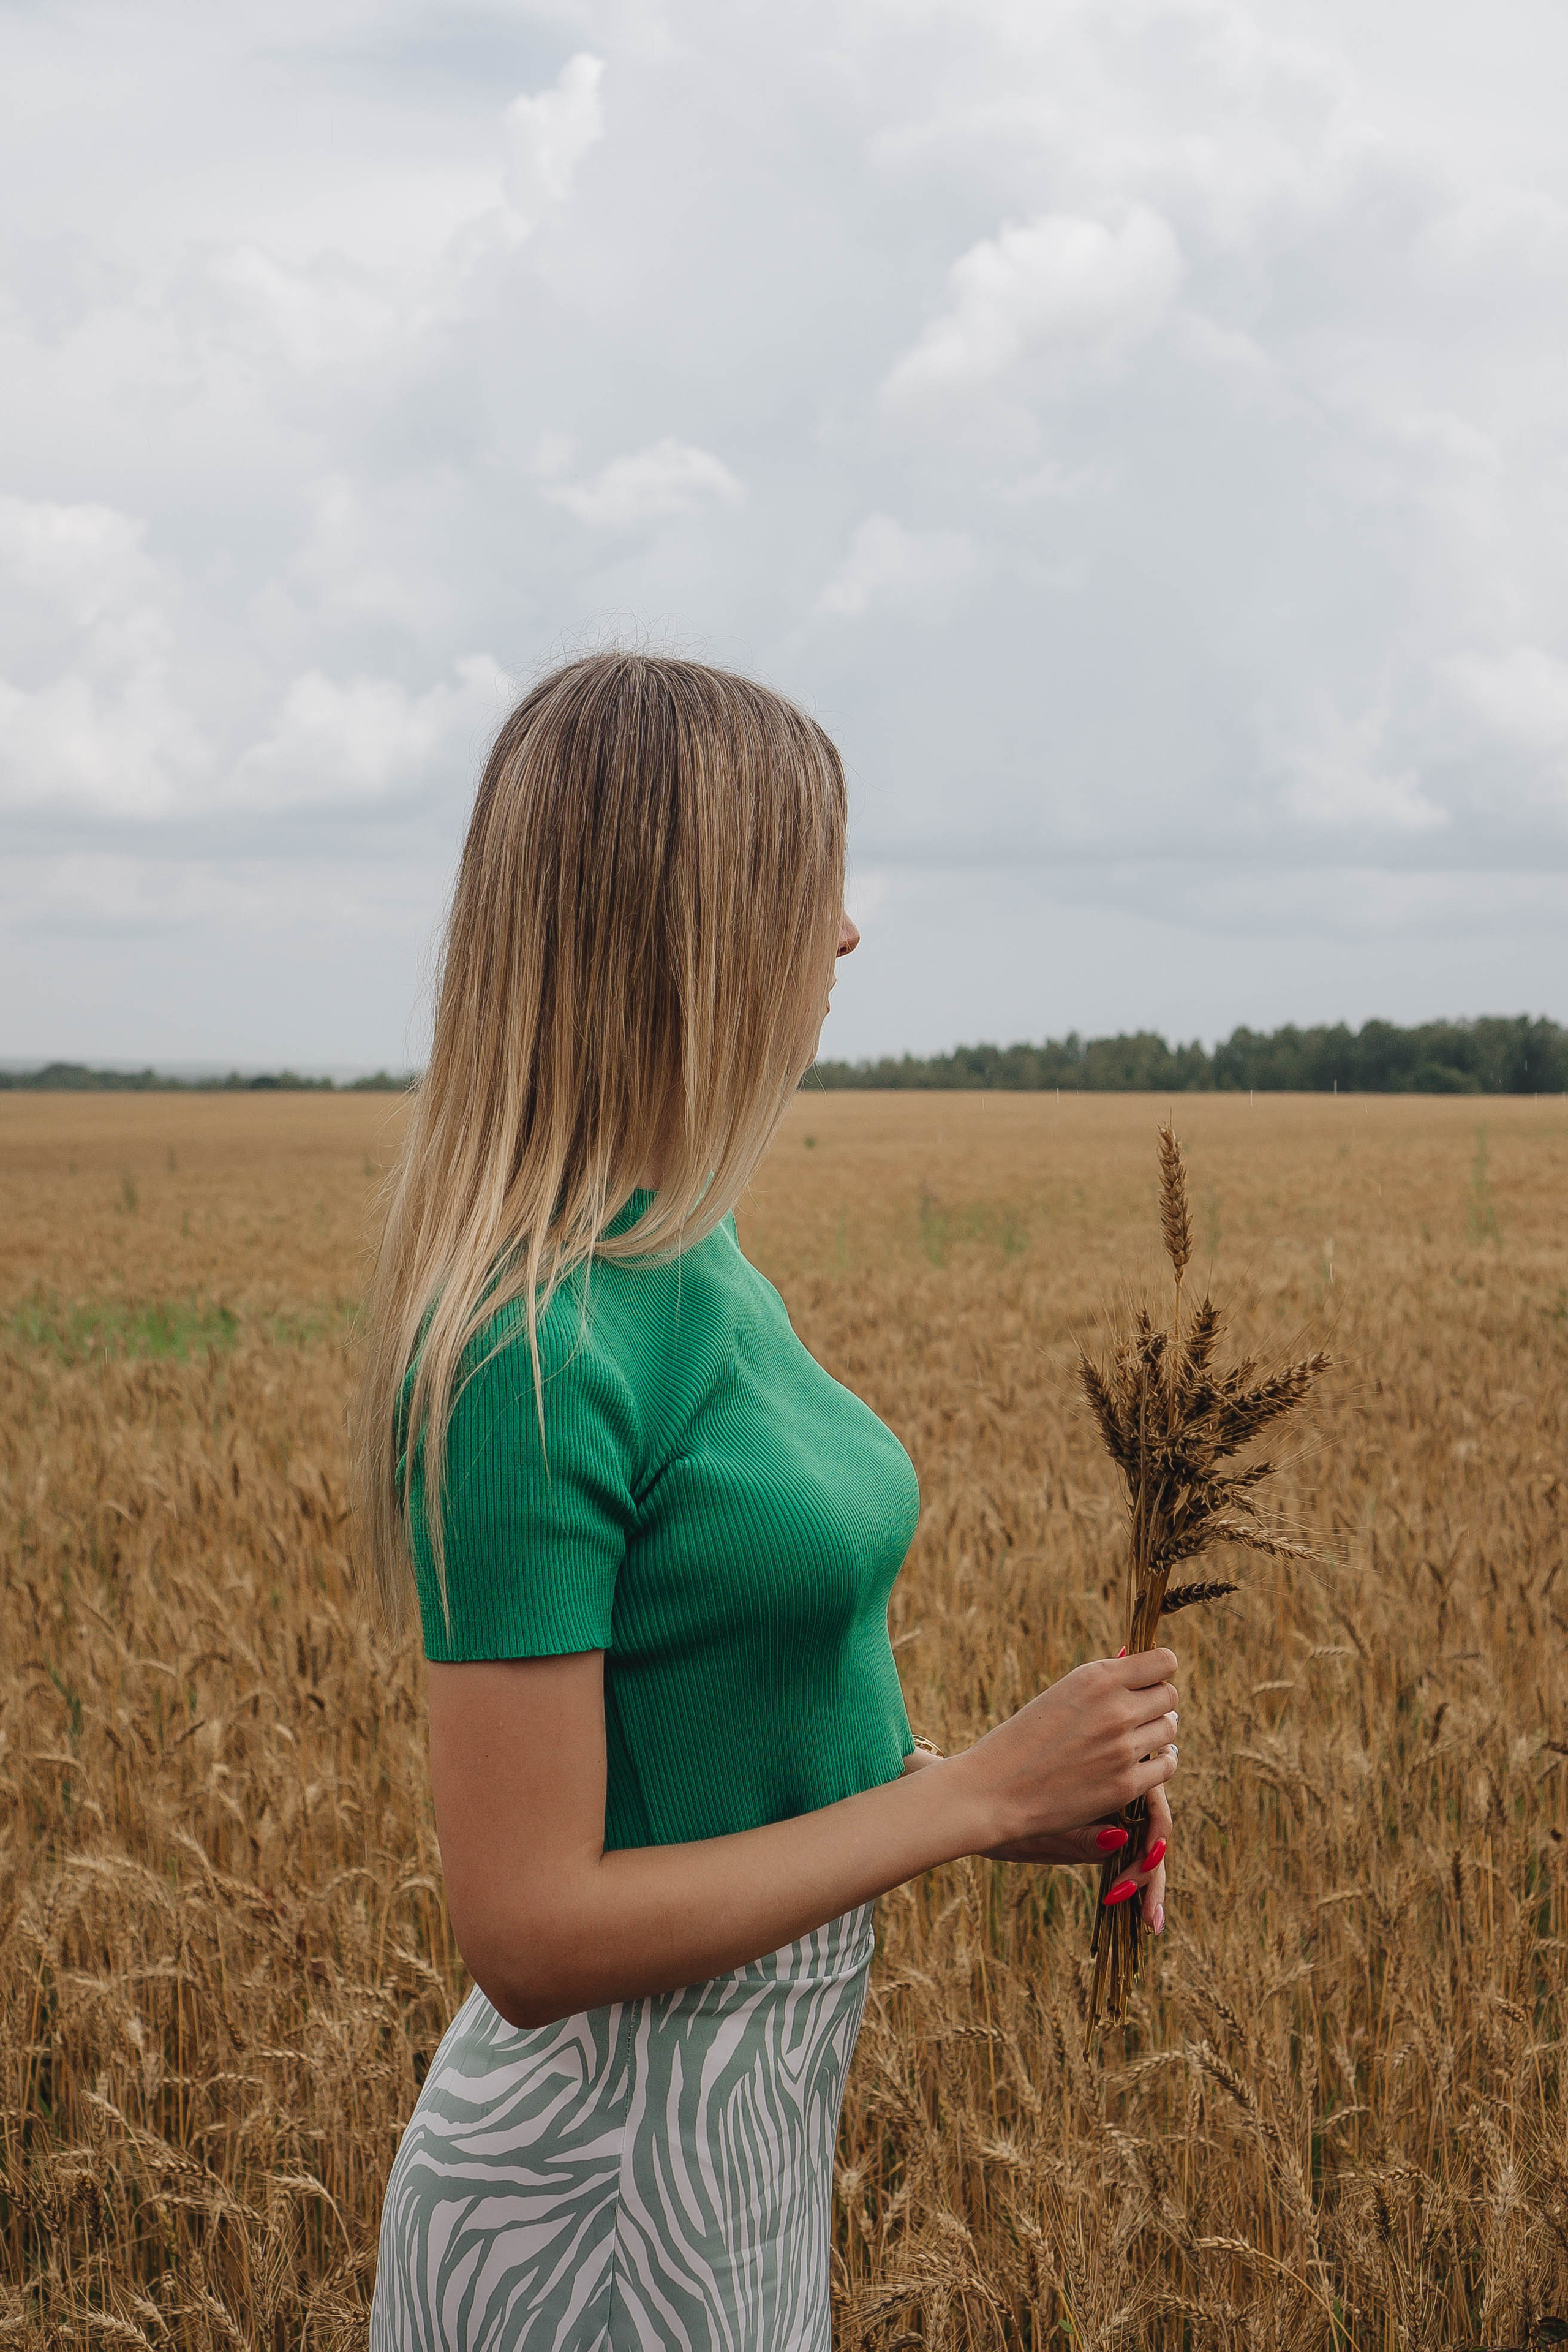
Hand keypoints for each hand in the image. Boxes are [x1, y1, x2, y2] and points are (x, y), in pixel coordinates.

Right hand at [943, 1649, 1178, 1856]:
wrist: (995, 1788)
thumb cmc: (1023, 1738)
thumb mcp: (1062, 1694)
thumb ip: (1104, 1683)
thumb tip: (1141, 1668)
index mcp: (1097, 1677)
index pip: (1165, 1661)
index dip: (1159, 1671)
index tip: (1147, 1681)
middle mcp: (1115, 1708)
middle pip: (1170, 1695)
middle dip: (1158, 1702)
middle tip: (1140, 1713)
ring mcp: (1122, 1748)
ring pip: (1170, 1729)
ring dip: (1158, 1732)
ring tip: (1137, 1738)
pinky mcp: (1125, 1785)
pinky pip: (1166, 1765)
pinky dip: (1159, 1763)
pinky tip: (1144, 1762)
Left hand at [983, 1775, 1172, 1933]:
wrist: (975, 1803)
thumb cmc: (1001, 1809)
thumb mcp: (1037, 1829)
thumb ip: (1080, 1835)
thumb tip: (1121, 1839)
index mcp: (1104, 1773)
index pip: (1149, 1804)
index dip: (1153, 1842)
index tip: (1137, 1875)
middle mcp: (1112, 1788)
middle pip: (1153, 1829)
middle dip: (1153, 1874)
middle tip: (1150, 1918)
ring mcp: (1107, 1808)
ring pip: (1143, 1841)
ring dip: (1148, 1881)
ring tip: (1150, 1922)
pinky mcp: (1099, 1828)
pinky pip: (1127, 1850)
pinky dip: (1132, 1878)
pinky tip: (1134, 1908)